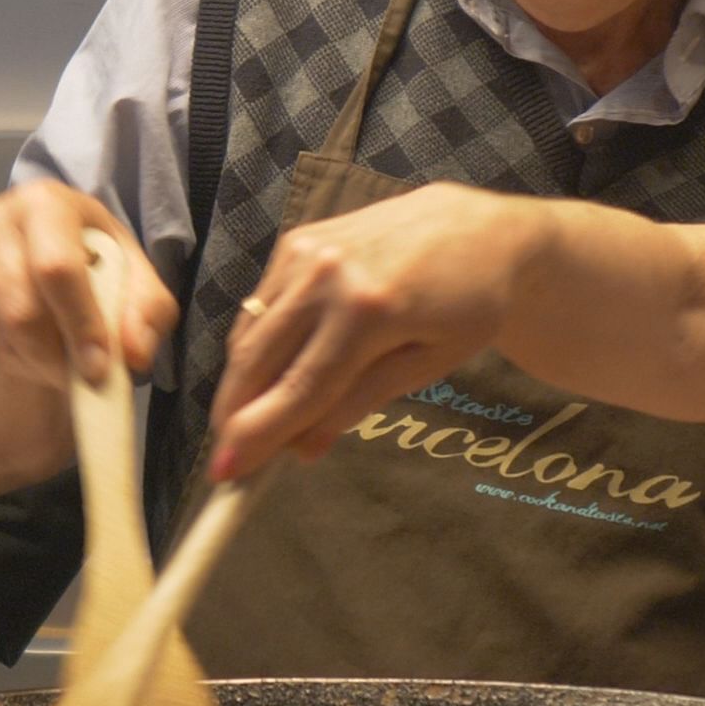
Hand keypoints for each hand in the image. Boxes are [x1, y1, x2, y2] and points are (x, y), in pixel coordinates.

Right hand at [0, 184, 176, 392]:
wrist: (34, 253)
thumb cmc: (92, 261)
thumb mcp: (135, 276)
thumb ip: (148, 311)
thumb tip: (134, 353)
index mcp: (46, 202)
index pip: (57, 268)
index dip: (80, 323)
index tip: (98, 367)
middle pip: (18, 310)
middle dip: (55, 357)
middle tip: (81, 377)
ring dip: (33, 363)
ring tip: (59, 359)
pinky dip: (7, 359)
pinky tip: (28, 348)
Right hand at [206, 183, 538, 478]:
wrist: (477, 231)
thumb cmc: (466, 306)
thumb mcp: (428, 365)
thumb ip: (359, 402)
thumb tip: (300, 449)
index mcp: (369, 311)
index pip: (300, 388)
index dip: (258, 435)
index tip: (227, 474)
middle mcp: (326, 275)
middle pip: (258, 361)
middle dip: (234, 415)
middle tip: (228, 459)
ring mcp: (305, 252)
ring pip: (250, 334)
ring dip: (243, 384)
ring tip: (256, 420)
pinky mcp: (295, 241)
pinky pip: (259, 307)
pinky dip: (258, 346)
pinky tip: (275, 371)